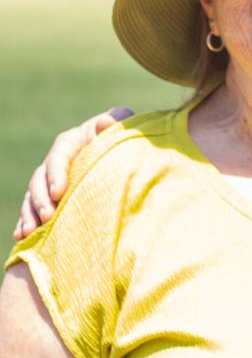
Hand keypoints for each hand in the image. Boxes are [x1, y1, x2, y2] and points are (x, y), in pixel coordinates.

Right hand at [13, 107, 133, 239]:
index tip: (60, 192)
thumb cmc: (122, 133)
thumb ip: (115, 121)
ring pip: (32, 196)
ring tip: (30, 231)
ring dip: (30, 213)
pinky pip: (33, 208)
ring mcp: (50, 179)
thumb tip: (103, 122)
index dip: (56, 174)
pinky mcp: (51, 195)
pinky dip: (26, 221)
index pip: (58, 157)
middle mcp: (55, 161)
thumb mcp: (123, 123)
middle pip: (40, 179)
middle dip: (41, 199)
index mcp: (70, 142)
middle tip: (48, 216)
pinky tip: (22, 236)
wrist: (122, 148)